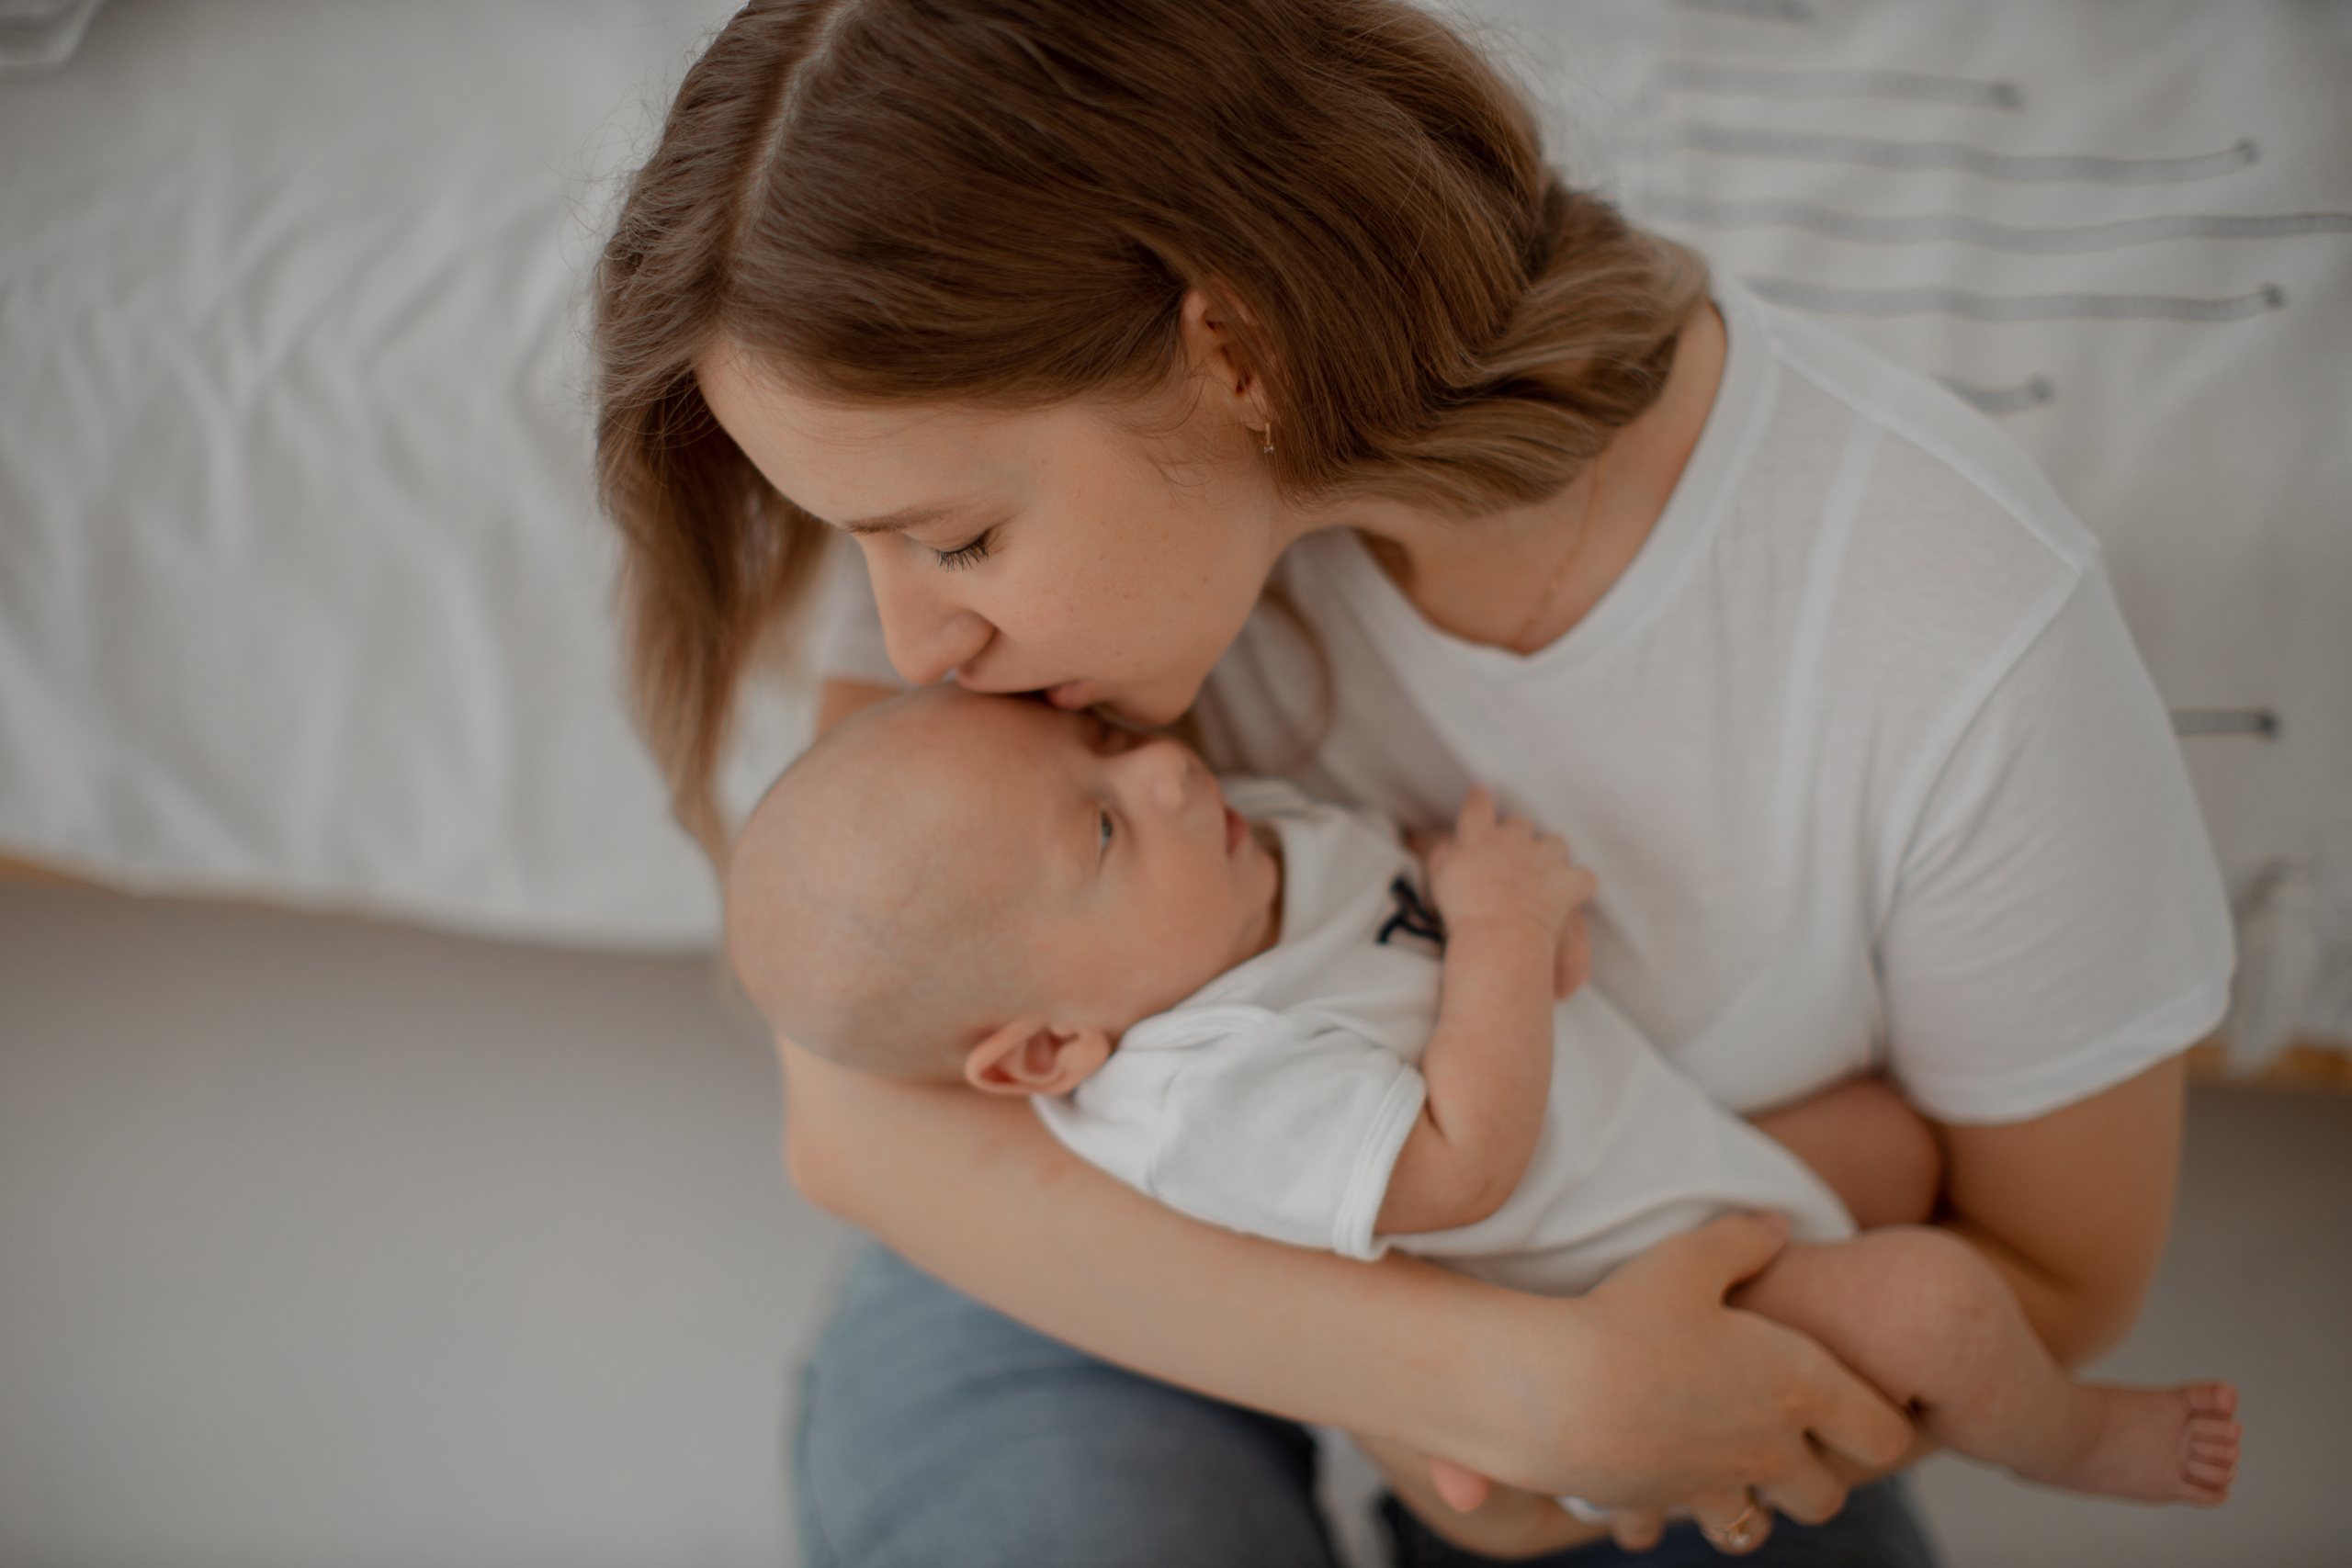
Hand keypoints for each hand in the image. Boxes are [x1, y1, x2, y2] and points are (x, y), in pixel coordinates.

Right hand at [1425, 786, 1593, 975]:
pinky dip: (1577, 885)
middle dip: (1516, 833)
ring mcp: (1545, 858)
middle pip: (1520, 822)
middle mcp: (1514, 838)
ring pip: (1555, 843)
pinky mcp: (1568, 881)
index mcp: (1479, 835)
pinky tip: (1570, 894)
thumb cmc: (1463, 910)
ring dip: (1550, 854)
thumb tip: (1451, 842)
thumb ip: (1444, 853)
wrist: (1498, 935)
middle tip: (1509, 857)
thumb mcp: (1440, 878)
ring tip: (1544, 873)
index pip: (1478, 804)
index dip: (1478, 798)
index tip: (1479, 795)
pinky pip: (1582, 877)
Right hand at [1443, 1214, 1911, 1526]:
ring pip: (1754, 1528)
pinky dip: (1656, 1514)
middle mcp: (1767, 1449)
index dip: (1881, 1425)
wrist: (1557, 1391)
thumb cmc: (1630, 1318)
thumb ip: (1740, 1240)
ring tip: (1712, 1466)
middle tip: (1779, 1439)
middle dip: (1810, 1477)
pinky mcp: (1658, 1504)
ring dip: (1742, 1504)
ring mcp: (1713, 1485)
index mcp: (1796, 1387)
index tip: (1855, 1407)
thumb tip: (1776, 1225)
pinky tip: (1635, 1475)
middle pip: (1825, 1498)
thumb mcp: (1686, 1260)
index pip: (1884, 1437)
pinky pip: (1665, 1529)